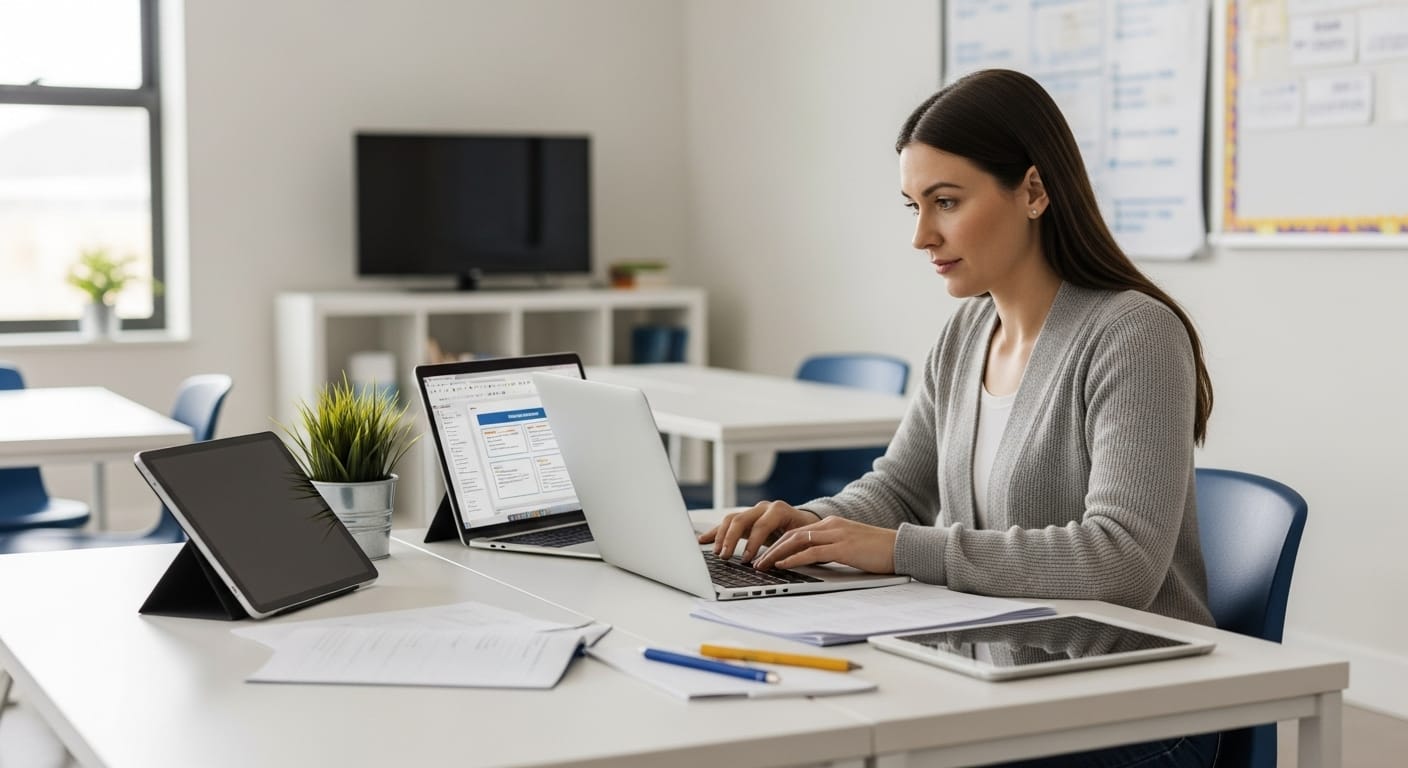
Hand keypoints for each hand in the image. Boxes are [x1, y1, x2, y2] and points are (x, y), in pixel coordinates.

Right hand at [697, 500, 819, 563]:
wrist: (806, 522)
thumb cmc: (806, 532)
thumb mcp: (802, 540)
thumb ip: (789, 548)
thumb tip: (776, 563)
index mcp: (779, 510)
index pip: (761, 525)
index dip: (753, 543)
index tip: (748, 560)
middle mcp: (763, 508)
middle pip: (740, 520)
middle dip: (731, 540)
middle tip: (726, 557)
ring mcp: (753, 512)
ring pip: (731, 520)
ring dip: (721, 537)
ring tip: (718, 553)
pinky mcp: (746, 519)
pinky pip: (727, 524)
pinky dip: (715, 532)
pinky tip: (703, 540)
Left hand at [752, 516, 897, 574]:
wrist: (902, 547)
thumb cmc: (879, 551)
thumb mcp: (850, 546)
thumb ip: (832, 549)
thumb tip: (813, 561)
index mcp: (832, 524)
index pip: (797, 532)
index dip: (777, 543)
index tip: (764, 555)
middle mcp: (831, 526)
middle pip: (792, 534)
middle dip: (771, 548)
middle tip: (756, 561)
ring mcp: (837, 535)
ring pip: (797, 541)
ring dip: (776, 554)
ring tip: (763, 565)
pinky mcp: (843, 547)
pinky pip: (812, 552)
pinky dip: (793, 558)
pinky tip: (782, 565)